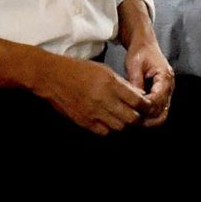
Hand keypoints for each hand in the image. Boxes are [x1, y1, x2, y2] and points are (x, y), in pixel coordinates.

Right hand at [34, 55, 150, 135]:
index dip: (146, 106)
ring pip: (119, 127)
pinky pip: (104, 131)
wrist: (52, 78)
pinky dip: (110, 128)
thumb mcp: (104, 70)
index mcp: (111, 84)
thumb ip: (122, 84)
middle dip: (138, 117)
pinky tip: (109, 121)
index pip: (137, 101)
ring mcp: (93, 113)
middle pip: (131, 118)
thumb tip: (138, 96)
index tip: (148, 106)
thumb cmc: (79, 70)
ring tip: (124, 117)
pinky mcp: (84, 122)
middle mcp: (104, 100)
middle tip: (138, 114)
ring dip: (124, 123)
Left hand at [124, 39, 174, 127]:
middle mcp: (169, 85)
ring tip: (134, 122)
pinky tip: (137, 115)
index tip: (132, 112)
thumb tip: (134, 101)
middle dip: (149, 118)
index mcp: (165, 76)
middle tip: (133, 122)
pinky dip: (150, 114)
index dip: (145, 108)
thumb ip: (136, 82)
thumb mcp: (135, 65)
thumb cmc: (140, 52)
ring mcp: (167, 90)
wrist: (145, 44)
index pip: (158, 99)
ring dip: (150, 119)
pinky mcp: (162, 93)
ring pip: (162, 112)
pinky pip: (159, 108)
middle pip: (163, 110)